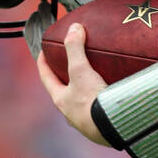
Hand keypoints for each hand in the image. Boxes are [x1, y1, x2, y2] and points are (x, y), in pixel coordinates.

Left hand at [35, 23, 109, 145]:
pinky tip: (115, 96)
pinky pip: (101, 110)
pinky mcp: (104, 126)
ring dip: (87, 92)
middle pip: (64, 91)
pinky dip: (105, 101)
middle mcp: (71, 112)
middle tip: (70, 64)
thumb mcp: (81, 72)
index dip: (43, 63)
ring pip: (83, 103)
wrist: (111, 129)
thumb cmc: (91, 103)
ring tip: (97, 79)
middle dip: (66, 78)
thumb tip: (74, 28)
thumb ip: (75, 49)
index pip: (46, 77)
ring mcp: (87, 121)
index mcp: (61, 99)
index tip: (42, 52)